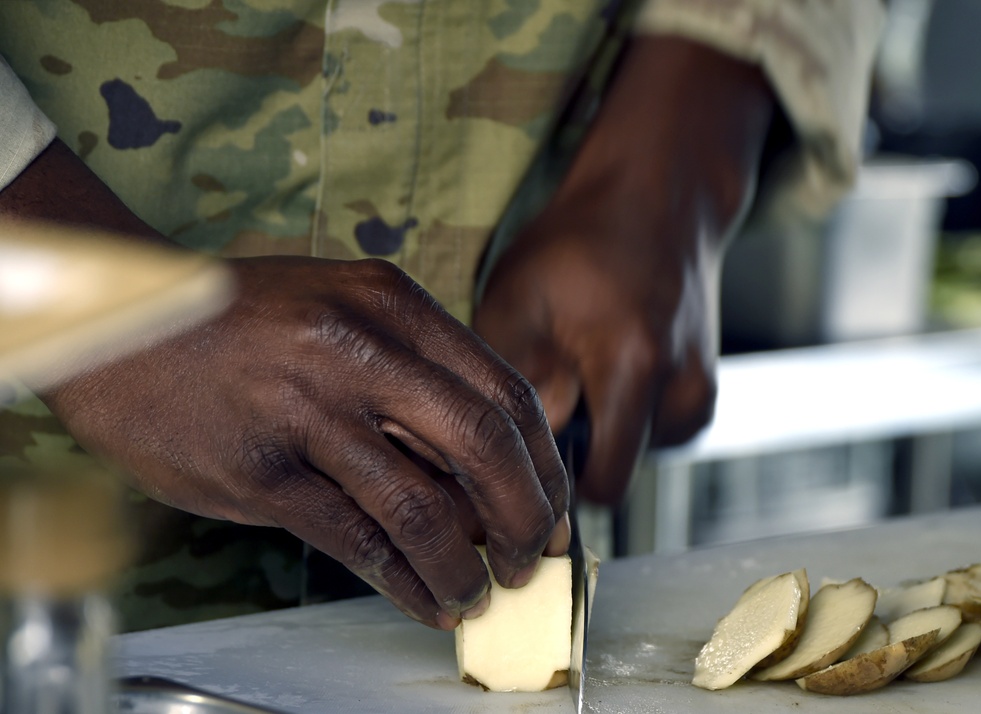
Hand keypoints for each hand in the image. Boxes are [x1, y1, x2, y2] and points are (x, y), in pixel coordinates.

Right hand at [3, 142, 569, 629]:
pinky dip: (405, 583)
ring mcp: (306, 410)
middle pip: (483, 448)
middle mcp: (356, 349)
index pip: (505, 392)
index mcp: (390, 302)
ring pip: (423, 509)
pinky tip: (425, 600)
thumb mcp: (342, 309)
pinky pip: (356, 543)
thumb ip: (412, 372)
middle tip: (533, 557)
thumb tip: (483, 465)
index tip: (553, 505)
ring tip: (477, 591)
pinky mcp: (259, 472)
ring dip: (465, 565)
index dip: (543, 464)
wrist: (125, 324)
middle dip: (526, 518)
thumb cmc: (241, 321)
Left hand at [474, 36, 773, 503]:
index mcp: (634, 367)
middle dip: (572, 458)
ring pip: (630, 460)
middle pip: (613, 476)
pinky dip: (620, 421)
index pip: (600, 485)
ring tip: (574, 378)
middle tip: (540, 406)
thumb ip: (508, 386)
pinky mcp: (704, 398)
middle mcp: (682, 392)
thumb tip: (499, 457)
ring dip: (597, 436)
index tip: (519, 462)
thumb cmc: (580, 244)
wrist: (659, 202)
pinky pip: (649, 439)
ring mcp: (700, 397)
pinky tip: (601, 375)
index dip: (551, 484)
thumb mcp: (516, 299)